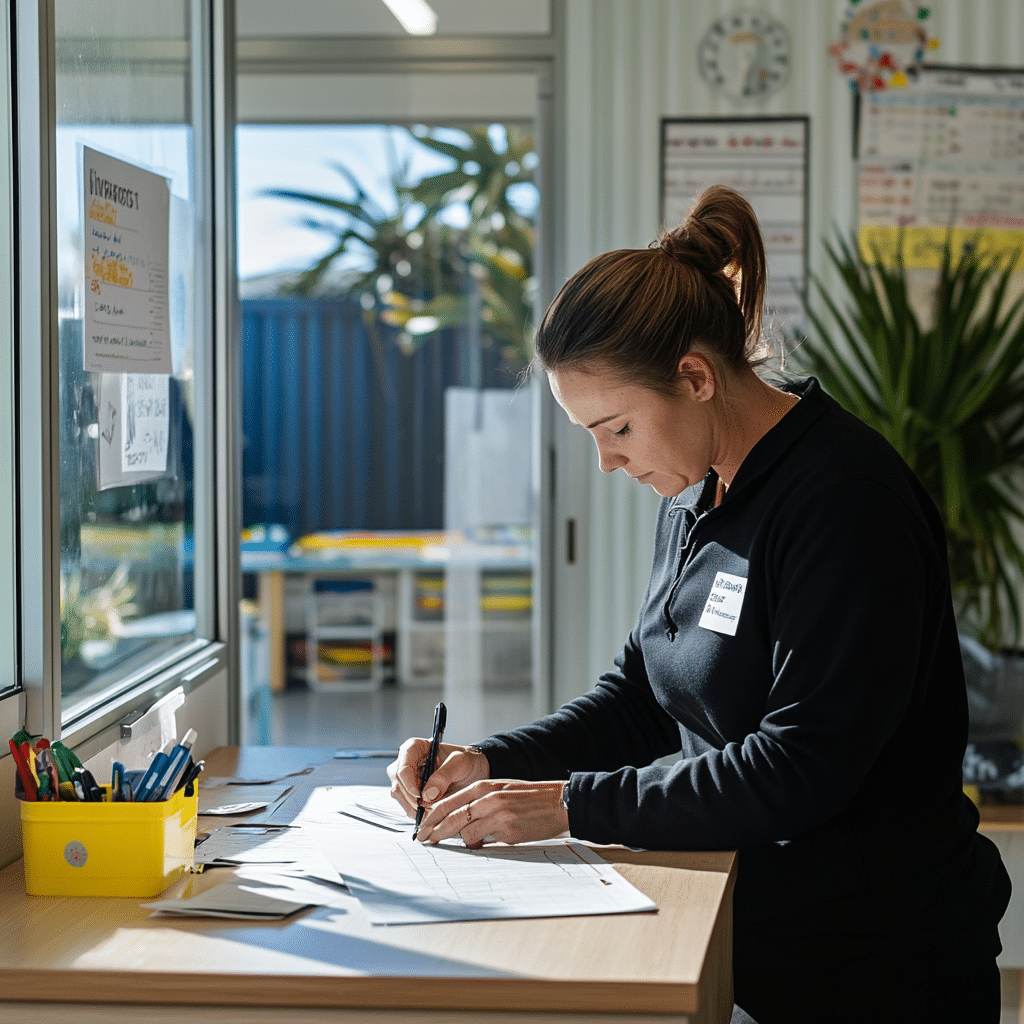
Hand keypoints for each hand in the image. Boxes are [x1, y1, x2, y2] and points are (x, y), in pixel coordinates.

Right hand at [387, 738, 489, 817]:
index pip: (403, 766)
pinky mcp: (410, 794)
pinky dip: (418, 813)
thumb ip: (444, 776)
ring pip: (400, 797)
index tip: (419, 796)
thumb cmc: (467, 761)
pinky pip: (407, 806)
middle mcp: (407, 763)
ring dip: (415, 808)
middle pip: (398, 783)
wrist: (474, 772)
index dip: (408, 782)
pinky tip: (433, 811)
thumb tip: (427, 795)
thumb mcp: (461, 763)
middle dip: (412, 798)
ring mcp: (406, 779)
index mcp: (415, 748)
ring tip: (435, 809)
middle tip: (429, 808)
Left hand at [413, 778, 568, 847]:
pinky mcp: (508, 830)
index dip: (431, 816)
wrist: (557, 802)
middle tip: (424, 841)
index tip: (422, 827)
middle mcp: (488, 798)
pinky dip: (479, 846)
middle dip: (434, 831)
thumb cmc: (528, 798)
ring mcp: (498, 814)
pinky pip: (484, 842)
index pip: (448, 801)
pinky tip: (481, 845)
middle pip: (451, 817)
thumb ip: (478, 800)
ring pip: (465, 832)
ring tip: (457, 846)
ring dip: (458, 842)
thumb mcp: (500, 790)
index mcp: (484, 786)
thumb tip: (455, 819)